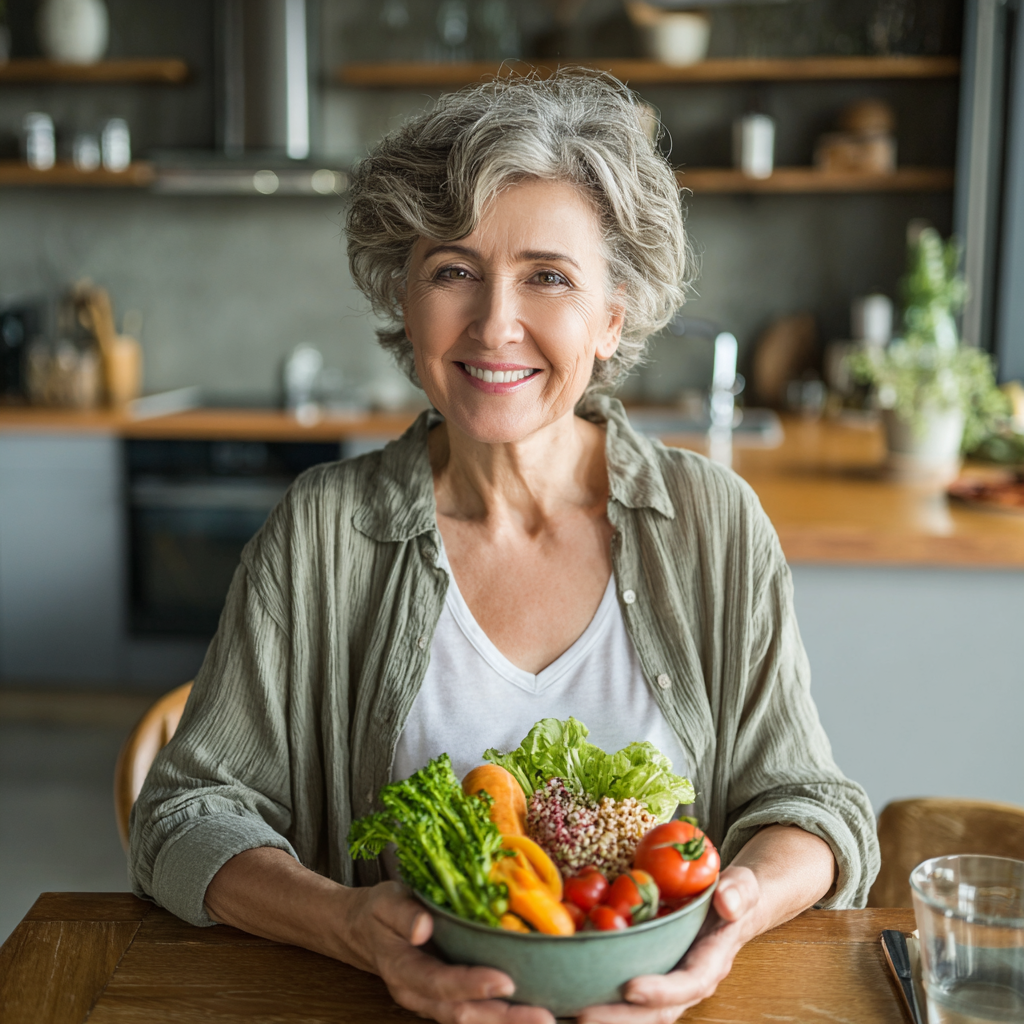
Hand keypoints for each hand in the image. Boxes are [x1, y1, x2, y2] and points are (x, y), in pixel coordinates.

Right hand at [342, 881, 554, 1023]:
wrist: (365, 932)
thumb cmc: (380, 913)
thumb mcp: (385, 902)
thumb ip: (403, 914)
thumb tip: (423, 927)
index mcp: (402, 971)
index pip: (439, 983)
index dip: (472, 985)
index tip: (505, 981)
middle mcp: (419, 996)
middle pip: (463, 1013)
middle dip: (504, 1018)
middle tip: (543, 1016)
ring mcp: (434, 1002)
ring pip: (473, 1020)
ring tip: (547, 1020)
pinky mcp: (449, 1000)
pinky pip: (478, 1014)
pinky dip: (505, 1017)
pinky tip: (535, 1013)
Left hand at [577, 866, 760, 1023]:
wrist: (732, 905)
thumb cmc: (734, 894)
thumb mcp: (742, 887)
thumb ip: (738, 893)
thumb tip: (727, 902)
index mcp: (710, 964)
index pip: (686, 985)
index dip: (661, 991)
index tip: (631, 988)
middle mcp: (687, 984)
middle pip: (655, 1012)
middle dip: (619, 1018)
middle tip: (582, 1013)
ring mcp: (667, 985)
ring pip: (637, 1014)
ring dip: (605, 1019)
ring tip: (566, 1015)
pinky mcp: (650, 977)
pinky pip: (625, 1000)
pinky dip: (600, 1005)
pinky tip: (565, 1001)